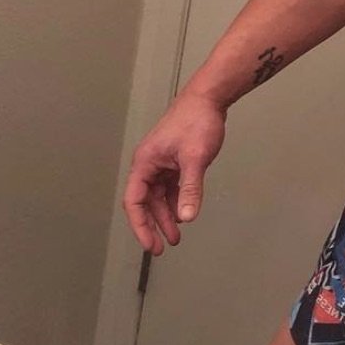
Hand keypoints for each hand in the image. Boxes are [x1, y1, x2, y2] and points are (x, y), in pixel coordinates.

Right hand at [122, 93, 226, 254]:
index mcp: (145, 163)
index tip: (150, 244)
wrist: (209, 98)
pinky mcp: (175, 159)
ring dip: (166, 215)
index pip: (134, 202)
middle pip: (146, 202)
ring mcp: (162, 161)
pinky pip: (171, 186)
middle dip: (154, 225)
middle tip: (162, 247)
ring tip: (175, 236)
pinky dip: (176, 200)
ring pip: (159, 195)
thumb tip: (186, 217)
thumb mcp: (195, 159)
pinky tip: (183, 213)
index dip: (140, 225)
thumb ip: (190, 189)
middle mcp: (149, 163)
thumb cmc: (197, 120)